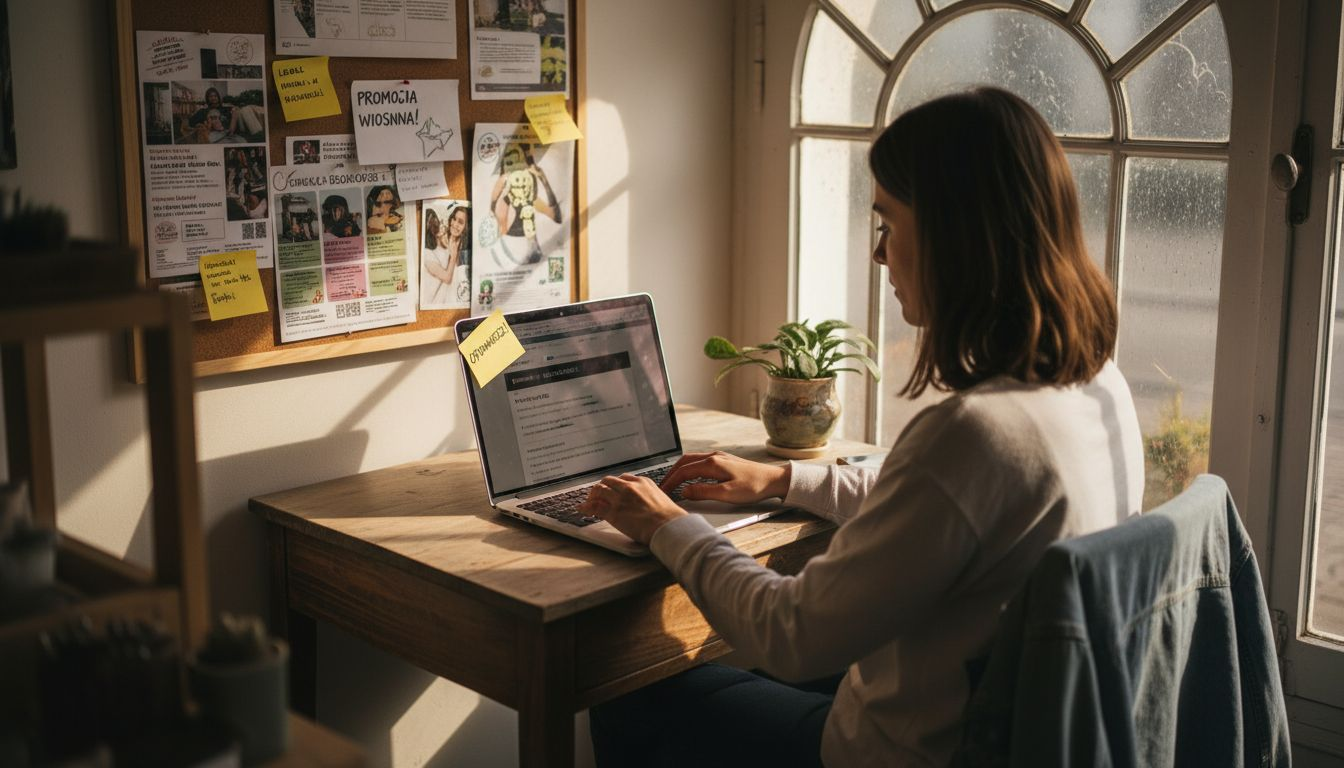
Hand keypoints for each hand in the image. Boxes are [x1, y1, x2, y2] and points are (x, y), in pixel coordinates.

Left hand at [577, 474, 685, 544]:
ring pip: (600, 490)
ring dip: (593, 495)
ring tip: (590, 502)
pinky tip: (583, 509)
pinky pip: (595, 506)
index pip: (624, 478)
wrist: (668, 526)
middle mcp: (630, 487)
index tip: (613, 489)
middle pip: (609, 481)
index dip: (616, 484)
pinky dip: (586, 507)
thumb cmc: (669, 518)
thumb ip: (650, 497)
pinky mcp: (613, 511)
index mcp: (643, 482)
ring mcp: (620, 498)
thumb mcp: (662, 499)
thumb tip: (648, 505)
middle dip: (602, 487)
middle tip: (598, 495)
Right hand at [659, 451, 790, 504]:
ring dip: (680, 470)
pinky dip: (690, 468)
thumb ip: (703, 492)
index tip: (663, 492)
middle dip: (671, 474)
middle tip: (663, 486)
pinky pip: (700, 461)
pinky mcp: (725, 460)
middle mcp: (714, 456)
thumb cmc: (754, 487)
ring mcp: (720, 457)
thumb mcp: (727, 494)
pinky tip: (691, 477)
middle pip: (684, 462)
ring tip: (672, 482)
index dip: (670, 482)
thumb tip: (684, 491)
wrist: (774, 479)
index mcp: (712, 463)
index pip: (683, 471)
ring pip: (692, 460)